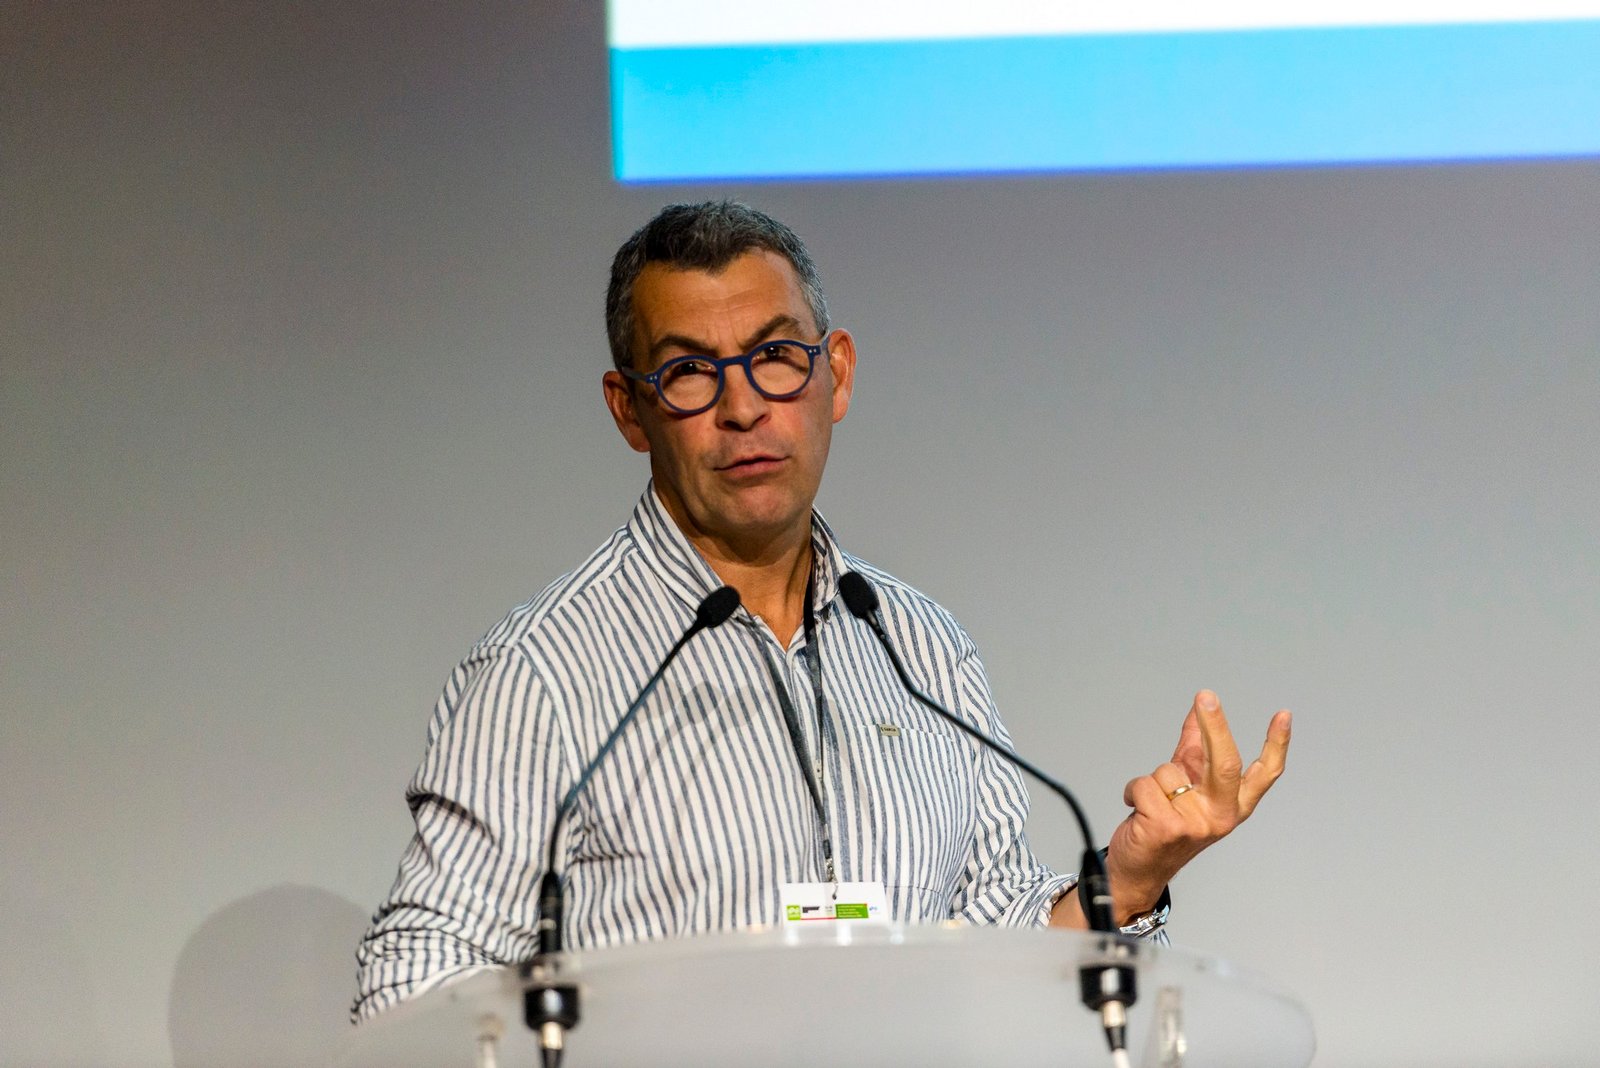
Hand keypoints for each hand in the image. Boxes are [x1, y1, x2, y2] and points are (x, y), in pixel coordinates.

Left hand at [1104, 690, 1290, 920]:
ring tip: (1151, 805)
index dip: (1276, 745)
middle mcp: (1220, 816)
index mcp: (1232, 806)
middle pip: (1225, 763)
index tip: (1284, 716)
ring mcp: (1195, 824)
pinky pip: (1146, 785)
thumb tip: (1197, 711)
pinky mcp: (1166, 827)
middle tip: (1206, 696)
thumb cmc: (1163, 825)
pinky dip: (1133, 791)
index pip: (1263, 775)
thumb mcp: (1186, 788)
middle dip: (1215, 726)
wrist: (1138, 871)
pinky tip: (1136, 810)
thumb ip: (1193, 751)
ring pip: (1169, 772)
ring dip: (1152, 781)